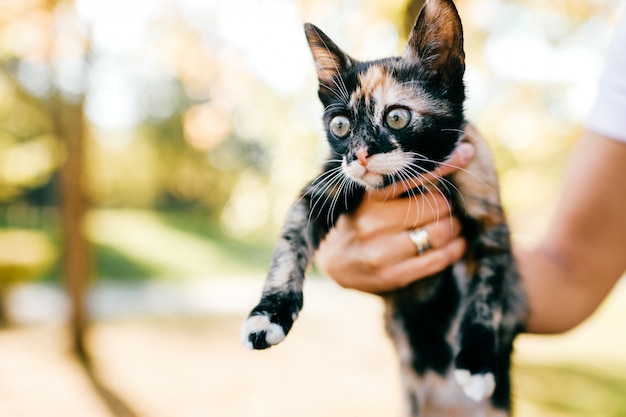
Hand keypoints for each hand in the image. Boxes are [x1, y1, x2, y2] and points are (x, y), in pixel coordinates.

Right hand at [315, 140, 474, 293]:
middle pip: (435, 207)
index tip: (465, 153)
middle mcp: (374, 224)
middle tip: (447, 208)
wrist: (336, 262)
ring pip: (441, 233)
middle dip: (448, 206)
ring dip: (454, 228)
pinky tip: (456, 244)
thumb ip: (397, 183)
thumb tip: (442, 159)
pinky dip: (455, 249)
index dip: (443, 165)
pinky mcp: (393, 276)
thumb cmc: (362, 222)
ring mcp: (382, 253)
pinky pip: (438, 260)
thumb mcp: (370, 198)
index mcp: (370, 199)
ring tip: (452, 226)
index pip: (413, 176)